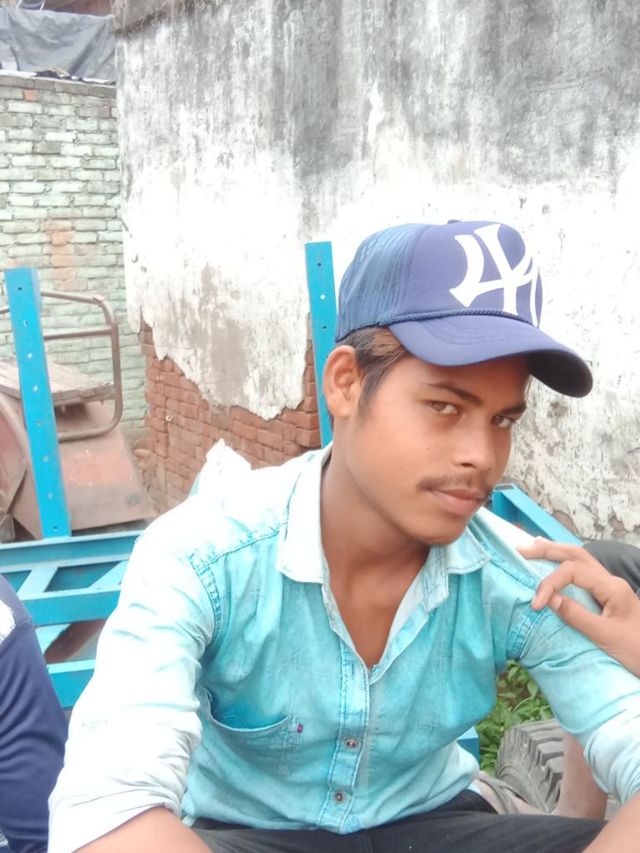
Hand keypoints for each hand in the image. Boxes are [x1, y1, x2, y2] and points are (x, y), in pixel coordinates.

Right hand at [518, 539, 639, 677]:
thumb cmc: (636, 651)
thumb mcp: (605, 636)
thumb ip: (577, 615)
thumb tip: (549, 599)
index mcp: (611, 587)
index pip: (573, 572)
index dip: (550, 583)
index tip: (535, 604)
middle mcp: (610, 581)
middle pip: (576, 554)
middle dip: (548, 550)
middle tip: (521, 550)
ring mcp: (610, 587)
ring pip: (580, 559)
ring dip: (556, 552)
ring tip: (533, 548)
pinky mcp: (607, 596)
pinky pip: (583, 572)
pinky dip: (564, 563)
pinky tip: (555, 563)